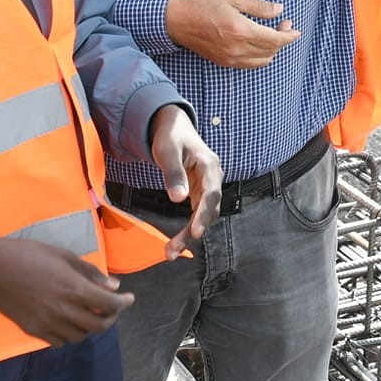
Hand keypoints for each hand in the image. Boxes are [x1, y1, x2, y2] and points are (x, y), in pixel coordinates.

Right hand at [0, 233, 130, 344]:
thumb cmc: (28, 255)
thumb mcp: (64, 256)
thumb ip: (90, 274)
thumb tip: (113, 286)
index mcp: (74, 289)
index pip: (111, 305)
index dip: (124, 303)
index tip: (129, 298)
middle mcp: (64, 311)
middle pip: (99, 326)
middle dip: (111, 317)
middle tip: (111, 307)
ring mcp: (48, 324)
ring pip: (80, 336)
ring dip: (89, 326)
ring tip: (87, 312)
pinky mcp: (33, 331)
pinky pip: (60, 341)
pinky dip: (69, 333)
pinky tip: (67, 320)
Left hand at [149, 105, 221, 254]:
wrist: (174, 128)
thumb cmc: (170, 136)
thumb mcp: (167, 151)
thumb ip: (173, 173)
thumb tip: (177, 199)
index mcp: (210, 165)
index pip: (211, 194)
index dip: (204, 214)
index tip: (196, 232)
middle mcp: (213, 179)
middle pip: (209, 210)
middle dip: (193, 231)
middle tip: (174, 250)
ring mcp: (208, 187)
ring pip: (204, 216)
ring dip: (190, 235)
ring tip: (170, 252)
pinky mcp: (200, 194)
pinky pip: (196, 214)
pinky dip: (187, 229)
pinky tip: (175, 244)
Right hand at [164, 0, 301, 68]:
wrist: (176, 19)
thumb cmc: (202, 3)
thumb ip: (258, 6)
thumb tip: (278, 10)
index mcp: (241, 30)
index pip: (274, 39)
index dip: (288, 35)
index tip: (295, 29)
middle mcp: (237, 48)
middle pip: (270, 51)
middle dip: (282, 39)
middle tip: (284, 24)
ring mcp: (229, 58)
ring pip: (261, 60)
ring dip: (272, 49)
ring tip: (272, 33)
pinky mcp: (223, 61)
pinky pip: (249, 63)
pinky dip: (260, 55)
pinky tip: (259, 43)